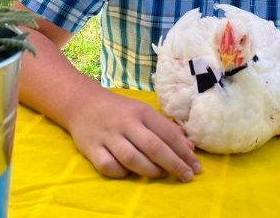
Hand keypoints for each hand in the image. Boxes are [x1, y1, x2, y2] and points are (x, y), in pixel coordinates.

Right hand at [66, 90, 201, 181]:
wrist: (84, 104)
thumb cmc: (121, 110)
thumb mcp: (144, 112)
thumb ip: (165, 129)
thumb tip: (189, 147)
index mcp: (142, 112)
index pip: (167, 133)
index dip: (183, 151)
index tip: (195, 166)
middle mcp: (126, 123)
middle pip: (153, 147)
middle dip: (173, 164)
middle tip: (187, 176)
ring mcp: (108, 136)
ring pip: (132, 158)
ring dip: (150, 170)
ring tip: (163, 175)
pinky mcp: (91, 149)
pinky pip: (108, 166)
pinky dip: (120, 173)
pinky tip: (130, 173)